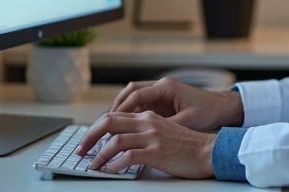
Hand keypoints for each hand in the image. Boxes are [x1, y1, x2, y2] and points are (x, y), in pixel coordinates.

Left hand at [75, 111, 215, 178]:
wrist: (209, 152)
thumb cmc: (187, 146)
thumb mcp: (163, 132)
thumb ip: (144, 132)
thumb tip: (120, 142)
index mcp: (148, 117)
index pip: (114, 116)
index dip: (95, 128)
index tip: (86, 142)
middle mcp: (148, 123)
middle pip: (109, 122)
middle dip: (89, 137)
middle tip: (80, 151)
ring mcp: (152, 137)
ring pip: (115, 140)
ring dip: (99, 155)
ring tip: (92, 166)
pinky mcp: (157, 152)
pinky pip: (128, 157)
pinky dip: (114, 165)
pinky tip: (110, 171)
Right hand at [109, 77, 242, 130]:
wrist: (222, 107)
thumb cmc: (208, 111)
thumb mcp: (187, 121)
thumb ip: (166, 125)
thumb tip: (146, 134)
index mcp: (166, 87)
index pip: (136, 94)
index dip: (121, 108)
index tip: (110, 120)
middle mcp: (161, 87)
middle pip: (130, 92)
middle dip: (115, 106)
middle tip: (104, 122)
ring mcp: (160, 93)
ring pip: (133, 97)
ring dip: (121, 110)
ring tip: (110, 126)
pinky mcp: (162, 101)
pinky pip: (141, 105)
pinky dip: (131, 114)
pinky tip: (125, 127)